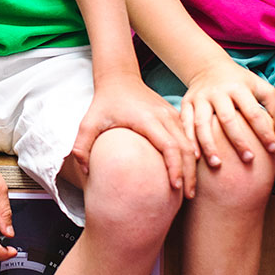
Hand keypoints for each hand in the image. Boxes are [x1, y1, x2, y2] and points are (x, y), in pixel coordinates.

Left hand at [68, 73, 195, 197]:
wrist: (119, 79)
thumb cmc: (104, 103)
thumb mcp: (88, 123)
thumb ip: (82, 146)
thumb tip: (84, 171)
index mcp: (147, 119)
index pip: (169, 146)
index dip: (174, 168)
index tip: (175, 187)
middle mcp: (164, 116)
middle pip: (186, 147)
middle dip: (189, 173)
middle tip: (187, 196)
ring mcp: (172, 114)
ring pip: (190, 143)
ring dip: (192, 166)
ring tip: (190, 189)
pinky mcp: (174, 115)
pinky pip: (188, 137)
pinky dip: (191, 155)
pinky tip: (189, 173)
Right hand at [179, 60, 274, 168]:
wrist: (208, 67)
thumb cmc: (240, 82)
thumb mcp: (259, 85)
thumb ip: (272, 103)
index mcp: (239, 88)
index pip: (253, 112)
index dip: (264, 131)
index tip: (274, 149)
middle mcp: (218, 92)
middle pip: (228, 119)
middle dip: (238, 140)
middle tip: (248, 159)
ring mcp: (200, 98)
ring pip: (203, 123)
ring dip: (209, 145)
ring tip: (217, 165)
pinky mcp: (186, 103)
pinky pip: (185, 123)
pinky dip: (189, 139)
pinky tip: (195, 157)